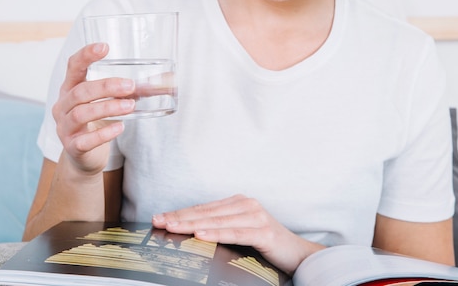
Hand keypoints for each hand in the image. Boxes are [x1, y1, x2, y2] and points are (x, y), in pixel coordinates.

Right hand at [52, 43, 135, 174]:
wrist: (83, 156)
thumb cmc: (96, 123)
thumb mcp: (108, 102)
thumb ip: (132, 91)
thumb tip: (166, 81)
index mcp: (70, 89)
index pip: (73, 67)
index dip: (86, 55)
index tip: (104, 47)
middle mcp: (63, 105)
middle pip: (80, 92)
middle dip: (106, 86)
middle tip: (130, 86)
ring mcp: (65, 127)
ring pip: (81, 113)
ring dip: (108, 108)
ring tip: (130, 106)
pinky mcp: (73, 146)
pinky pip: (86, 140)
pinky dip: (104, 133)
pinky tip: (120, 128)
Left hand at [152, 194, 324, 274]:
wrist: (298, 254)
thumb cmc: (267, 245)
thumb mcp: (240, 233)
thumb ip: (220, 228)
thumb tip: (190, 234)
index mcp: (238, 203)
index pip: (203, 208)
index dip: (181, 212)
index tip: (160, 217)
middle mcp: (246, 205)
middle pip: (207, 213)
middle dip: (181, 218)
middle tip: (159, 221)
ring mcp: (256, 217)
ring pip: (217, 221)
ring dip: (192, 225)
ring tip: (173, 228)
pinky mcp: (263, 232)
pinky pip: (235, 233)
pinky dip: (217, 234)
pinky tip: (201, 236)